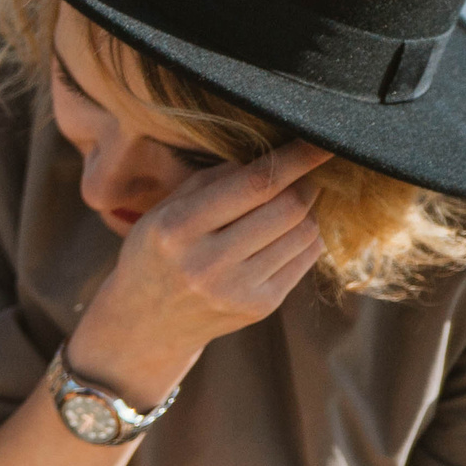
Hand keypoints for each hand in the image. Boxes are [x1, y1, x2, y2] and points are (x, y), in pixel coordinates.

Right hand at [70, 139, 332, 403]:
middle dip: (305, 184)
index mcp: (176, 229)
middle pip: (289, 207)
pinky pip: (306, 258)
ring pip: (305, 232)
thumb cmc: (157, 254)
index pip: (255, 184)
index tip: (321, 140)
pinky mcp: (258, 308)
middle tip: (299, 177)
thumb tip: (275, 155)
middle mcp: (206, 264)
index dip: (296, 158)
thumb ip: (214, 179)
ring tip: (282, 211)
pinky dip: (303, 239)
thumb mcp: (165, 210)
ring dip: (304, 213)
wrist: (144, 325)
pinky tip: (281, 238)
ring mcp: (235, 291)